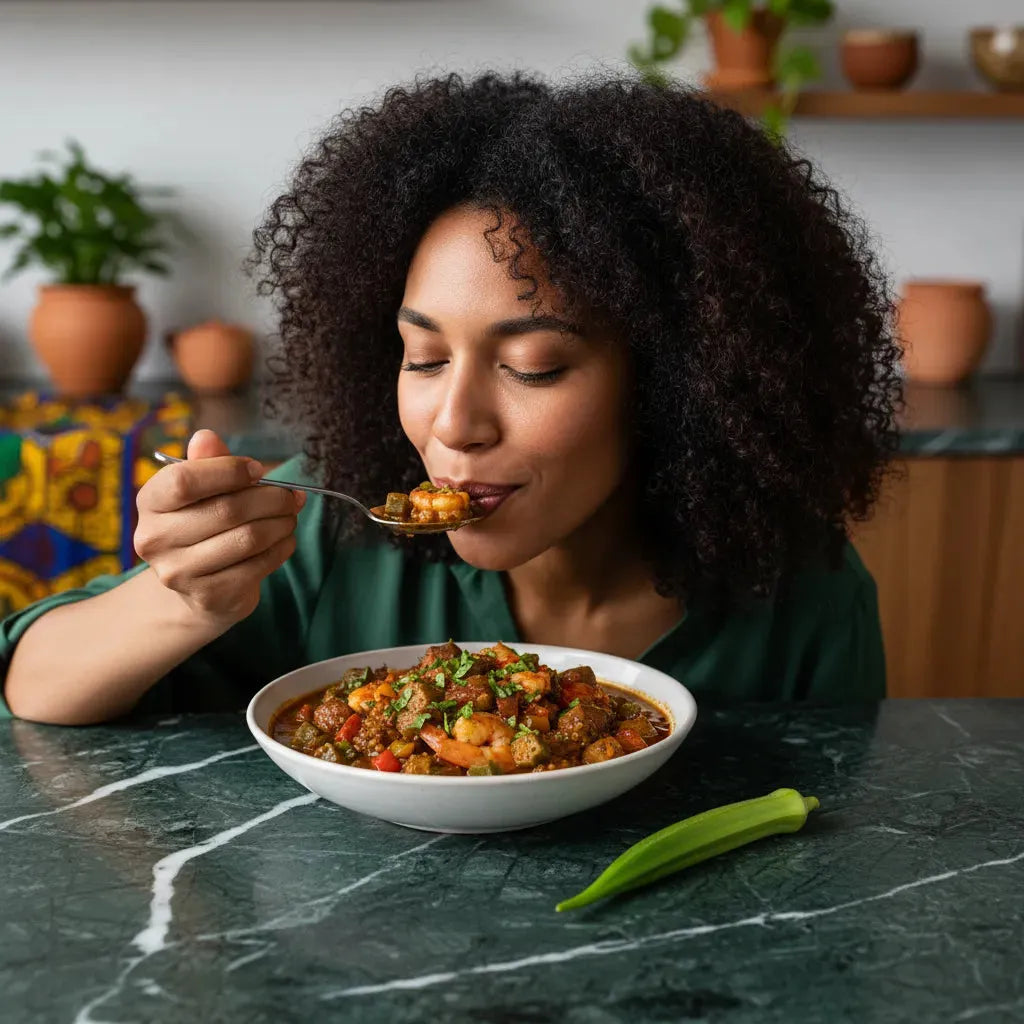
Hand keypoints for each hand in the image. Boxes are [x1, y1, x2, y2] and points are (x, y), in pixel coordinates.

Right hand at [134, 429, 304, 628]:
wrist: (197, 588)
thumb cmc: (204, 524)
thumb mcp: (202, 491)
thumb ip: (207, 463)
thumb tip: (206, 437)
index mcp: (150, 502)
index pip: (184, 480)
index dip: (229, 470)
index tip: (258, 470)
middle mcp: (155, 539)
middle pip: (227, 510)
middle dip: (271, 499)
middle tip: (292, 496)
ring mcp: (179, 572)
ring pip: (248, 538)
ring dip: (281, 523)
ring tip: (290, 516)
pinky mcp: (208, 596)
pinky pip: (258, 565)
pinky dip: (281, 548)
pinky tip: (285, 540)